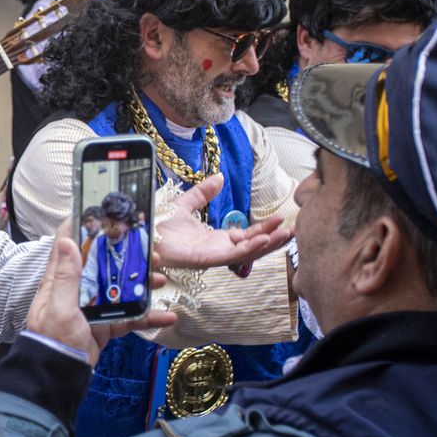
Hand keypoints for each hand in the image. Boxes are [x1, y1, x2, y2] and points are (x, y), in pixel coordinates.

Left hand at [26, 222, 177, 365]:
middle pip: (103, 264)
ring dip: (142, 283)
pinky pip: (129, 318)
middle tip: (151, 250)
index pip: (70, 244)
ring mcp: (92, 308)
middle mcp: (77, 289)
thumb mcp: (59, 306)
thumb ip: (66, 276)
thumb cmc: (53, 339)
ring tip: (163, 279)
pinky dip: (148, 317)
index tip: (108, 214)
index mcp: (60, 280)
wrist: (58, 375)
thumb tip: (68, 239)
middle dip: (127, 255)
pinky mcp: (104, 326)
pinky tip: (168, 316)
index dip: (85, 227)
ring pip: (121, 288)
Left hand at [153, 175, 292, 269]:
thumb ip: (203, 193)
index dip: (265, 228)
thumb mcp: (186, 203)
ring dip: (269, 243)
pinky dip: (250, 248)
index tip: (282, 219)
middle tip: (296, 230)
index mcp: (216, 238)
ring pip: (248, 252)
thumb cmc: (159, 224)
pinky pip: (233, 255)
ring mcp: (213, 255)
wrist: (141, 231)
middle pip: (253, 246)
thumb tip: (220, 177)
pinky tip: (265, 238)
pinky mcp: (206, 259)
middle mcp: (218, 249)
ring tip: (287, 234)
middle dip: (275, 239)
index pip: (247, 235)